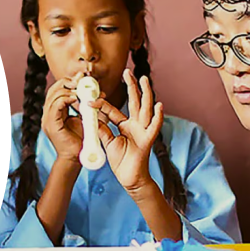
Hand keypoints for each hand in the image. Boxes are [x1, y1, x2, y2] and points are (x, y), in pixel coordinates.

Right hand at [41, 72, 85, 164]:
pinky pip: (55, 105)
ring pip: (54, 95)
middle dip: (68, 82)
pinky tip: (76, 98)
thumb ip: (86, 106)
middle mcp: (49, 113)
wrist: (77, 157)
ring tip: (80, 91)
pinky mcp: (51, 124)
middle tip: (81, 81)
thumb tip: (94, 92)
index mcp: (55, 111)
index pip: (58, 90)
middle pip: (54, 89)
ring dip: (68, 90)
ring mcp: (47, 119)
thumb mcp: (85, 118)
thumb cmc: (81, 140)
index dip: (69, 81)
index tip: (82, 77)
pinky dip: (65, 99)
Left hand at [90, 70, 162, 191]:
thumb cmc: (121, 161)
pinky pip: (154, 127)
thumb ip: (102, 130)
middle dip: (131, 86)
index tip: (90, 99)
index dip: (102, 105)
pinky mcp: (148, 140)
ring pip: (145, 109)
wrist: (129, 178)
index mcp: (125, 125)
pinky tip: (159, 106)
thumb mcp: (108, 143)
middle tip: (127, 72)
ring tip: (144, 79)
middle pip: (134, 102)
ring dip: (146, 93)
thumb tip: (92, 118)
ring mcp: (143, 131)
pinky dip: (158, 116)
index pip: (113, 111)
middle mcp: (136, 125)